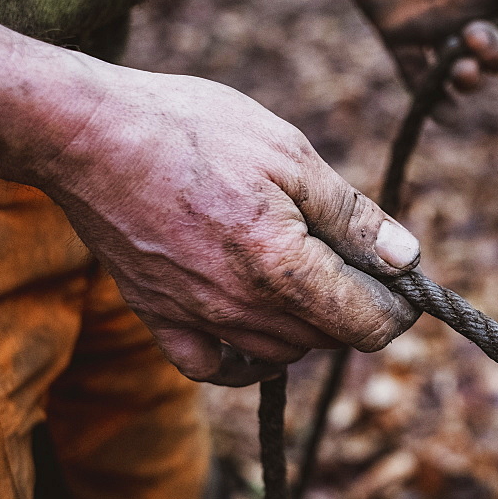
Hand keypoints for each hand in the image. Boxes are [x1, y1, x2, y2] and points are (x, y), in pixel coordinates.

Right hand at [36, 58, 420, 385]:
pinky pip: (215, 368)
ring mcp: (197, 318)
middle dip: (357, 305)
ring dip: (308, 323)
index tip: (401, 276)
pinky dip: (245, 359)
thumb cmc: (195, 131)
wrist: (90, 133)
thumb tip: (406, 258)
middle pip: (330, 339)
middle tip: (350, 255)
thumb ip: (352, 217)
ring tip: (302, 270)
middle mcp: (241, 308)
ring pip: (282, 352)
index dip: (399, 304)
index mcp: (283, 267)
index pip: (369, 324)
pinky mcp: (159, 317)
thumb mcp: (292, 156)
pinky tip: (255, 327)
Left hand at [326, 0, 497, 94]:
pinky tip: (447, 116)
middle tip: (475, 34)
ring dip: (470, 80)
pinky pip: (416, 75)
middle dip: (497, 56)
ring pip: (463, 71)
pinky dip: (432, 101)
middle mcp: (471, 12)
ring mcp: (435, 27)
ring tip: (463, 69)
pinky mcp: (398, 34)